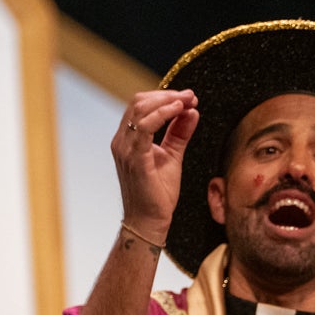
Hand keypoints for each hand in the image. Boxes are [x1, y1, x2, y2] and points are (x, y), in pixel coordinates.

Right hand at [113, 89, 198, 237]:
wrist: (150, 220)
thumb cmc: (158, 192)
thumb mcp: (173, 155)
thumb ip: (180, 133)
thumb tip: (192, 111)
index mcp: (128, 139)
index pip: (141, 106)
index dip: (165, 96)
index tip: (189, 96)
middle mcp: (122, 141)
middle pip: (139, 102)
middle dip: (168, 95)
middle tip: (192, 96)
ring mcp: (125, 149)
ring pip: (140, 110)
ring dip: (167, 101)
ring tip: (188, 101)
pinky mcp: (135, 158)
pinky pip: (145, 127)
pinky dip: (163, 114)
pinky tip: (179, 111)